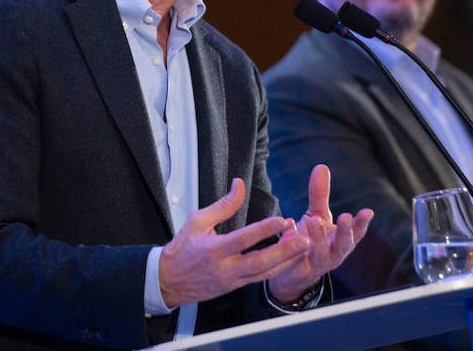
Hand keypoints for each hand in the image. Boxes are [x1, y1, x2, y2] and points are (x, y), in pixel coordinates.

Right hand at [158, 178, 308, 307]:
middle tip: (304, 240)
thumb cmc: (182, 249)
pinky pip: (260, 279)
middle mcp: (224, 268)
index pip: (243, 239)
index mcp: (213, 249)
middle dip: (284, 252)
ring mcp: (231, 280)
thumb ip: (223, 204)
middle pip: (260, 262)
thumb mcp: (197, 220)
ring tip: (304, 248)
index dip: (264, 229)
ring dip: (286, 261)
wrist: (168, 281)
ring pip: (264, 274)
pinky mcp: (235, 287)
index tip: (282, 220)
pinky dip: (277, 269)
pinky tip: (290, 259)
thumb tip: (239, 185)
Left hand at [267, 164, 373, 301]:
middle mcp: (334, 254)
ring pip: (322, 254)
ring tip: (314, 222)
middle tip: (345, 217)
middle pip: (344, 245)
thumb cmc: (310, 240)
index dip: (362, 223)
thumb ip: (319, 194)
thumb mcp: (316, 215)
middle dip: (345, 232)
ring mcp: (318, 264)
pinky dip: (294, 244)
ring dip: (319, 238)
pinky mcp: (300, 270)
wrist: (290, 271)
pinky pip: (298, 258)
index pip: (356, 233)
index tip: (368, 212)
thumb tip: (322, 166)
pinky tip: (291, 230)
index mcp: (341, 241)